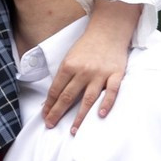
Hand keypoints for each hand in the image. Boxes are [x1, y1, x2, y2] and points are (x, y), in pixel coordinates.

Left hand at [43, 0, 138, 130]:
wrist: (108, 30)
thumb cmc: (87, 46)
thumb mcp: (70, 57)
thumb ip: (63, 75)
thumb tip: (53, 96)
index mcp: (69, 65)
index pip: (56, 89)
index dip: (49, 104)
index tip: (44, 116)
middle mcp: (83, 71)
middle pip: (68, 96)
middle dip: (57, 113)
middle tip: (50, 125)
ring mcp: (100, 73)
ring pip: (88, 98)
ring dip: (79, 116)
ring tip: (73, 130)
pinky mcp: (116, 74)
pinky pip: (111, 91)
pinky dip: (107, 103)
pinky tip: (101, 115)